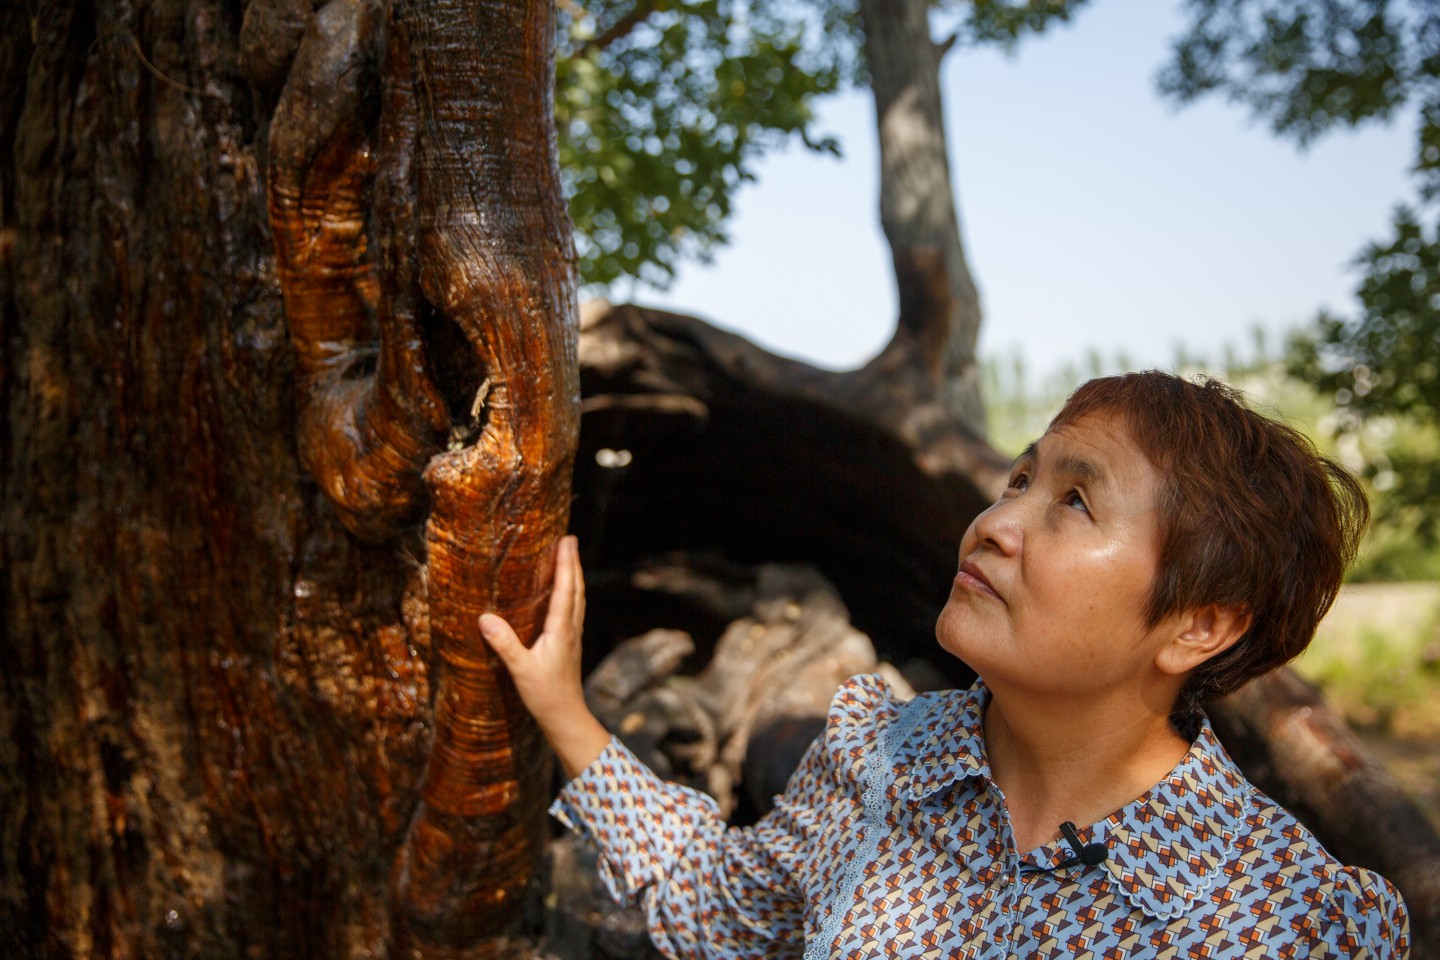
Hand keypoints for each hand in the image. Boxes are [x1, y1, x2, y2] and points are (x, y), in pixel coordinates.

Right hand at [480, 535, 609, 777]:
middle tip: (569, 539)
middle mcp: (571, 629)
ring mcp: (573, 636)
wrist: (566, 717)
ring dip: (575, 576)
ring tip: (570, 558)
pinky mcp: (571, 644)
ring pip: (578, 599)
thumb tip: (484, 618)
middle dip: (573, 563)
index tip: (566, 540)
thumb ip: (504, 644)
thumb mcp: (521, 670)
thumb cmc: (545, 695)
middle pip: (576, 588)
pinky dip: (572, 593)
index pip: (565, 589)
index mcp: (561, 630)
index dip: (566, 563)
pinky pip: (574, 610)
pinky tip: (566, 595)